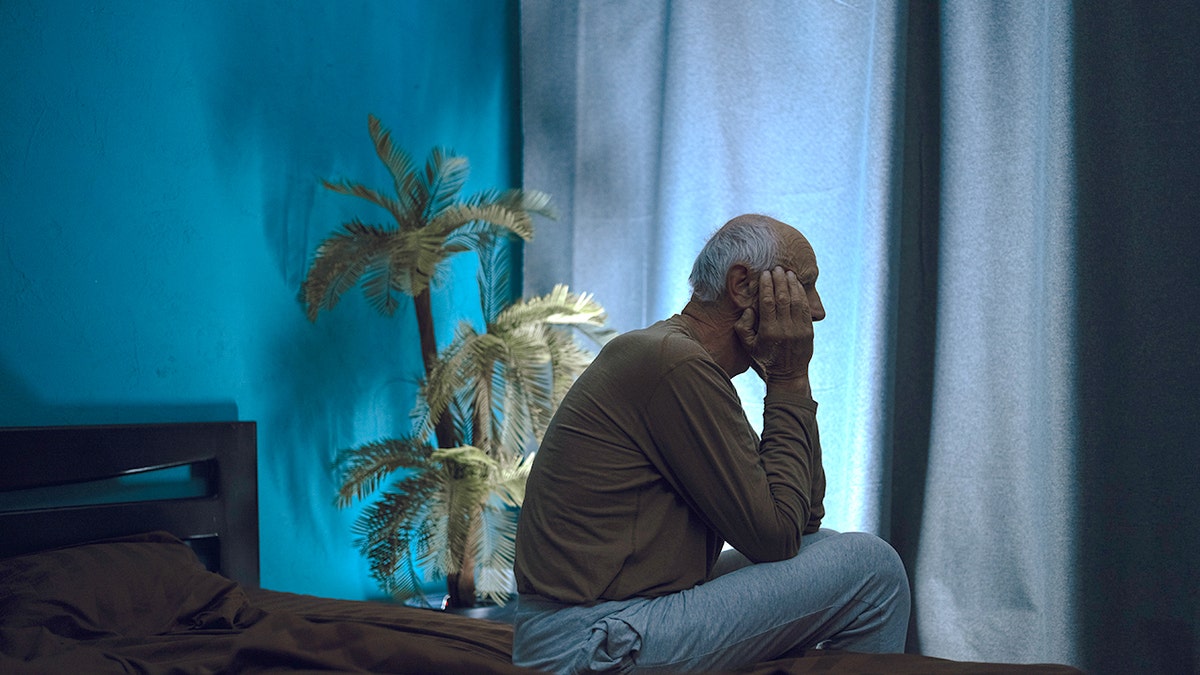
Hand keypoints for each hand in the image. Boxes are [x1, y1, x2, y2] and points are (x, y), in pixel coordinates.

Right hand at [733, 266, 813, 393]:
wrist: (788, 374)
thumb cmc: (764, 358)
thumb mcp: (748, 346)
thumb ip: (743, 327)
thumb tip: (749, 309)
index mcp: (768, 331)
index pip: (768, 302)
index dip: (766, 286)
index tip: (764, 274)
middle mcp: (785, 329)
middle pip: (782, 298)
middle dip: (779, 280)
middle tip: (776, 268)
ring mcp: (799, 330)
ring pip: (796, 300)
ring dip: (791, 284)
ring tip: (787, 272)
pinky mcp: (809, 330)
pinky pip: (805, 308)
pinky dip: (801, 294)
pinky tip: (796, 284)